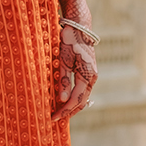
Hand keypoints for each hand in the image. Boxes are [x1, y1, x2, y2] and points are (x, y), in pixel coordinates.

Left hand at [53, 0, 96, 119]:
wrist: (78, 27)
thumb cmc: (70, 41)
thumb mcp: (63, 60)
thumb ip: (63, 80)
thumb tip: (62, 99)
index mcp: (87, 76)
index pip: (76, 100)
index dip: (65, 110)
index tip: (53, 117)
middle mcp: (92, 77)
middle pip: (81, 101)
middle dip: (69, 111)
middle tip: (54, 118)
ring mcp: (91, 75)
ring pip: (83, 96)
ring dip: (72, 106)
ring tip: (59, 113)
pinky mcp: (88, 72)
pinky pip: (82, 89)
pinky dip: (74, 97)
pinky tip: (65, 100)